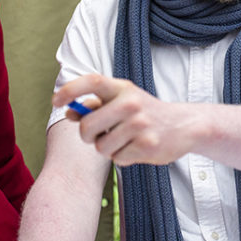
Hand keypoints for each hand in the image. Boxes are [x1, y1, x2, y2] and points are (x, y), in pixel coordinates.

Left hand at [52, 73, 202, 165]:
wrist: (184, 125)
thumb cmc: (146, 112)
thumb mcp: (123, 101)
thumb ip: (96, 105)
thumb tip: (69, 112)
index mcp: (123, 88)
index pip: (92, 81)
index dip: (71, 90)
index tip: (56, 100)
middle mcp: (131, 103)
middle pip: (87, 126)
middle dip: (87, 136)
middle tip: (99, 134)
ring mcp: (140, 125)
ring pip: (101, 147)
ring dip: (108, 148)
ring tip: (124, 140)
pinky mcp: (147, 146)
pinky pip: (118, 159)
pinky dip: (123, 157)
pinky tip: (136, 147)